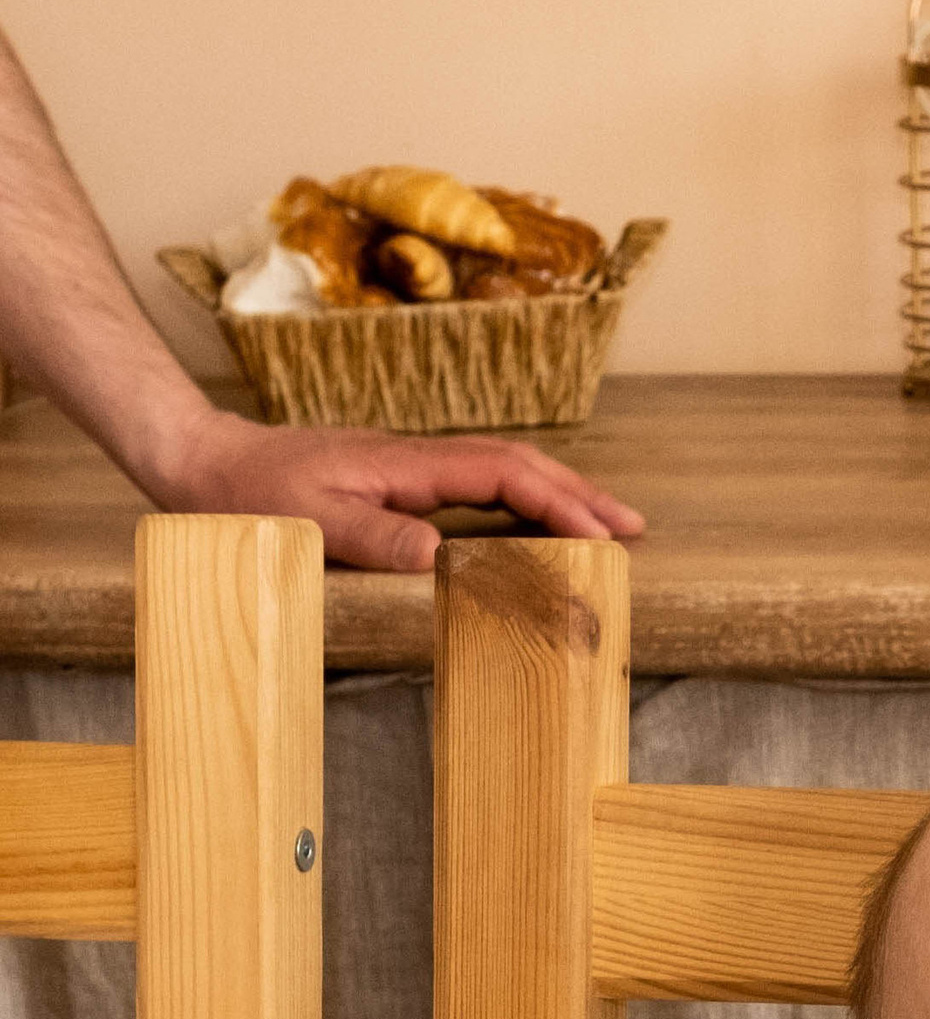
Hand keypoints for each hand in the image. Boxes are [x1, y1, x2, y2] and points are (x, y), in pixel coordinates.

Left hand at [168, 405, 643, 575]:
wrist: (206, 462)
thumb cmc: (250, 495)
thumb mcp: (307, 523)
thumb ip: (374, 538)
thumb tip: (442, 557)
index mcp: (405, 465)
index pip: (502, 475)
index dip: (557, 503)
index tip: (600, 534)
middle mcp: (417, 461)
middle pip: (518, 465)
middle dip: (580, 494)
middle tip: (633, 529)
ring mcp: (410, 470)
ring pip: (503, 473)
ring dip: (558, 496)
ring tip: (606, 526)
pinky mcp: (399, 483)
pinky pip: (477, 488)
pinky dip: (520, 503)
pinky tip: (535, 524)